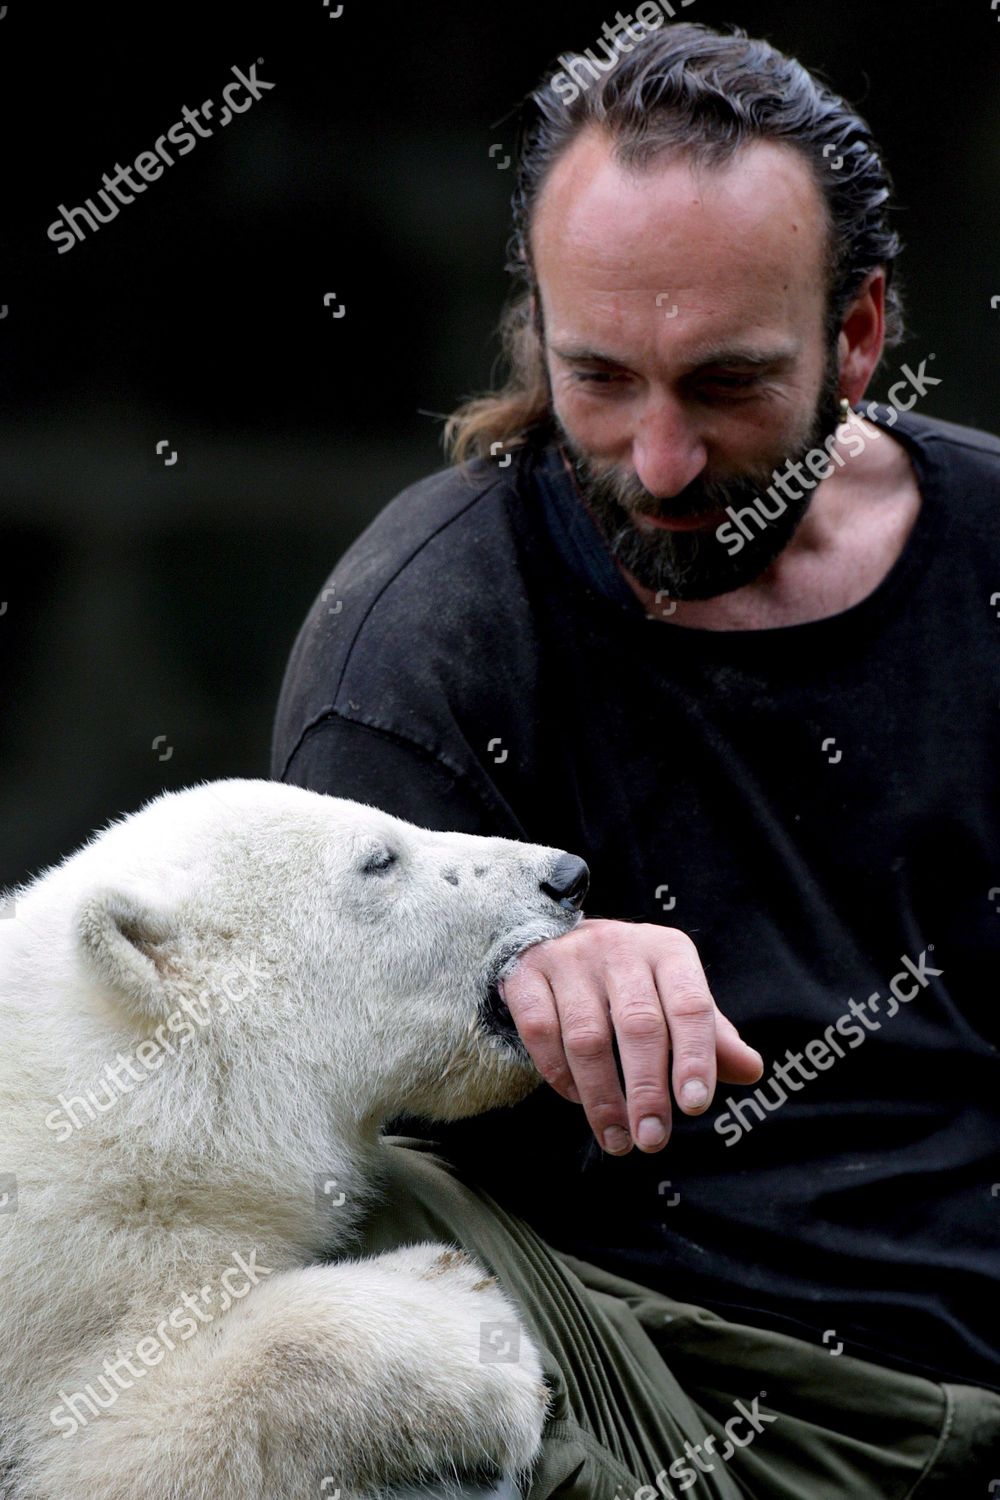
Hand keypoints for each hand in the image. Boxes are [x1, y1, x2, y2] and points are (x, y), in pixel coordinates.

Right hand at [498, 918, 762, 1153]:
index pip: (690, 1005)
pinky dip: (559, 1073)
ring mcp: (568, 958)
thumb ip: (711, 1037)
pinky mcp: (526, 974)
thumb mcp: (676, 998)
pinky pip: (540, 1031)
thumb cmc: (633, 983)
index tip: (695, 1106)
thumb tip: (751, 1070)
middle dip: (647, 1089)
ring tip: (618, 1140)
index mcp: (667, 951)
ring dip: (602, 1097)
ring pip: (586, 1036)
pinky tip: (575, 1100)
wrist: (557, 939)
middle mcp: (619, 947)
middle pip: (638, 1024)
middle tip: (653, 1139)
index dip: (694, 1057)